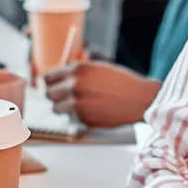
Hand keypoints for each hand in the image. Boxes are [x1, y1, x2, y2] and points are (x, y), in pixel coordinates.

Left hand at [44, 60, 158, 128]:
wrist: (139, 98)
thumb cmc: (122, 82)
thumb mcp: (98, 68)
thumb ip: (77, 72)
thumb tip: (58, 77)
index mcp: (78, 70)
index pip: (48, 77)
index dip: (50, 83)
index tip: (53, 86)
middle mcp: (75, 85)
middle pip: (49, 94)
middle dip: (55, 96)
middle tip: (64, 97)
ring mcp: (78, 103)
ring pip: (56, 109)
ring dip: (62, 108)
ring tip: (76, 106)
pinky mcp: (85, 119)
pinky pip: (71, 118)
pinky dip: (77, 117)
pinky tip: (91, 111)